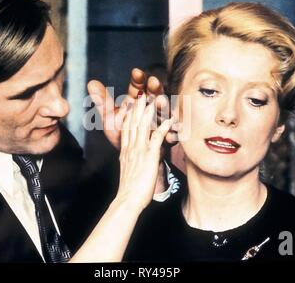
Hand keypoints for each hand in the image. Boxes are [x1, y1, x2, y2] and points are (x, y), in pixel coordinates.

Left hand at [87, 68, 167, 148]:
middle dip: (155, 88)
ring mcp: (161, 120)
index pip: (138, 86)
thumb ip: (102, 102)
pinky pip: (172, 131)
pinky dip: (172, 130)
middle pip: (155, 94)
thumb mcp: (110, 118)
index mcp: (137, 100)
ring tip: (161, 102)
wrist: (131, 157)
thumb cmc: (122, 133)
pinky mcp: (168, 135)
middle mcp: (151, 106)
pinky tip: (171, 126)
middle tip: (154, 82)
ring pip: (165, 111)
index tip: (136, 73)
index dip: (138, 79)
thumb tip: (90, 83)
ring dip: (163, 106)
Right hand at [116, 93, 173, 209]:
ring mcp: (139, 151)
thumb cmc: (129, 190)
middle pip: (133, 122)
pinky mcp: (149, 156)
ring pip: (143, 126)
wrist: (128, 200)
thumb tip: (130, 158)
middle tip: (141, 93)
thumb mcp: (127, 171)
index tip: (131, 103)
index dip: (129, 114)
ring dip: (149, 111)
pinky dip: (163, 128)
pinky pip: (156, 138)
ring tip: (154, 98)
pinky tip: (169, 120)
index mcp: (125, 151)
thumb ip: (130, 161)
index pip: (126, 128)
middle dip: (137, 107)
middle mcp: (130, 148)